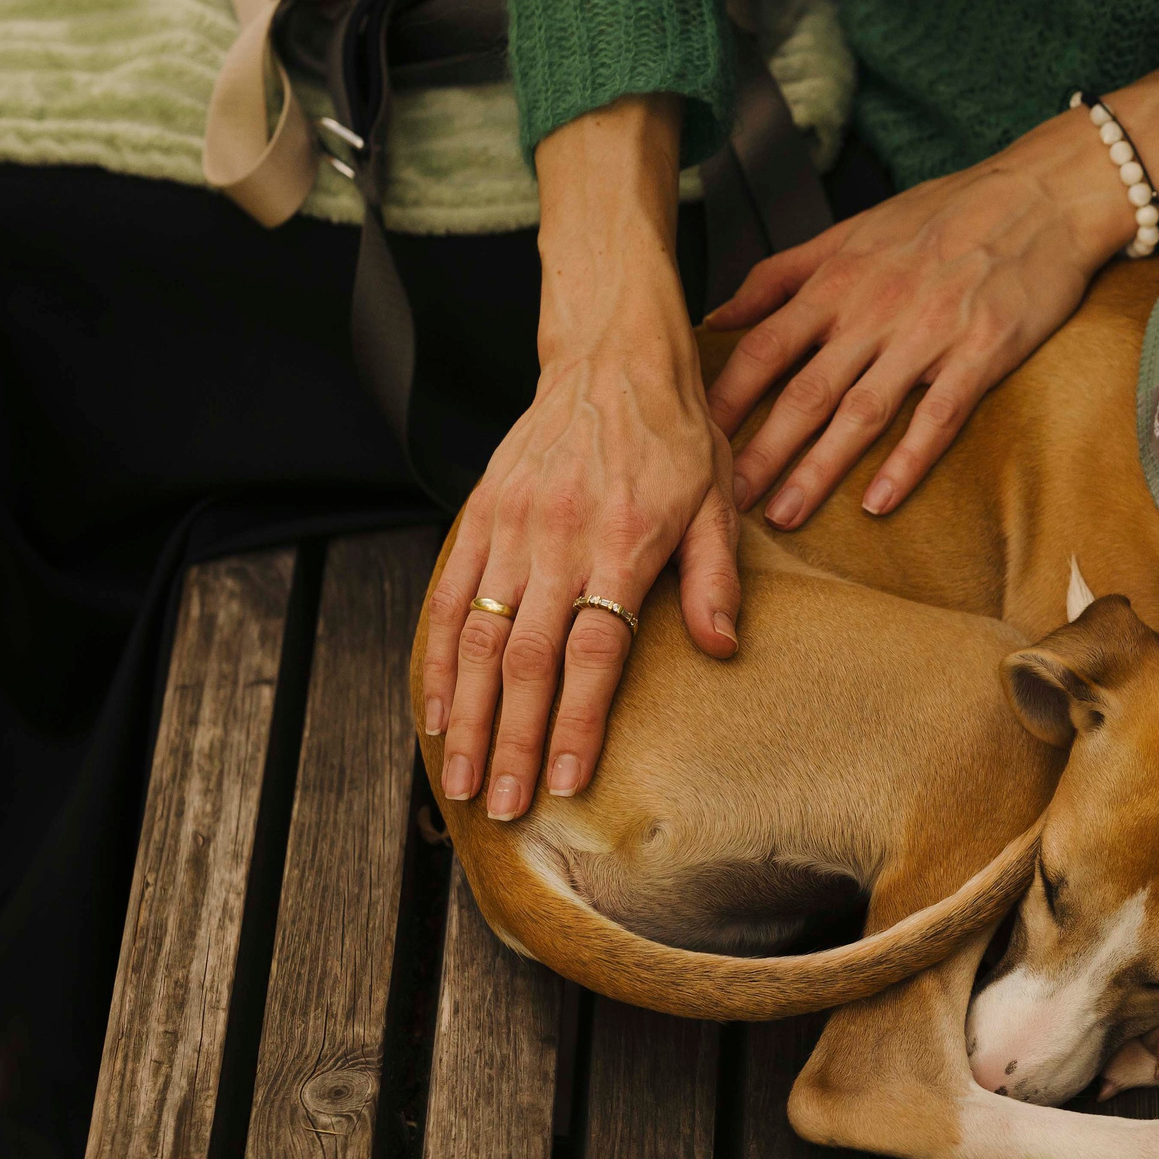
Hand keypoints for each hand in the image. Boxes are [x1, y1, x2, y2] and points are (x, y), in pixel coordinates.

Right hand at [419, 95, 741, 821]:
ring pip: (476, 636)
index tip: (562, 781)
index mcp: (622, 543)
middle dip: (509, 741)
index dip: (574, 722)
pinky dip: (437, 657)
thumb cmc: (678, 432)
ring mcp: (511, 527)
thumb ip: (714, 577)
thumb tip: (723, 648)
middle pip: (524, 660)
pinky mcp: (481, 513)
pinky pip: (448, 593)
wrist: (614, 353)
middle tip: (501, 806)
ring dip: (466, 714)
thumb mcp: (719, 500)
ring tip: (460, 776)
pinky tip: (435, 708)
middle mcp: (558, 540)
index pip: (593, 653)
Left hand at [708, 64, 1158, 525]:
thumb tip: (716, 317)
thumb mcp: (852, 230)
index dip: (725, 399)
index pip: (764, 348)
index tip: (692, 440)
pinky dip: (907, 461)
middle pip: (803, 391)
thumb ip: (782, 275)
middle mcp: (873, 311)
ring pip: (861, 412)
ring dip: (819, 469)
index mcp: (837, 281)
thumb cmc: (943, 213)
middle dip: (759, 451)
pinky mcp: (981, 354)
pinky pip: (937, 417)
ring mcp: (928, 335)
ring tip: (784, 516)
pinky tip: (878, 501)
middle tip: (723, 503)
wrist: (1038, 195)